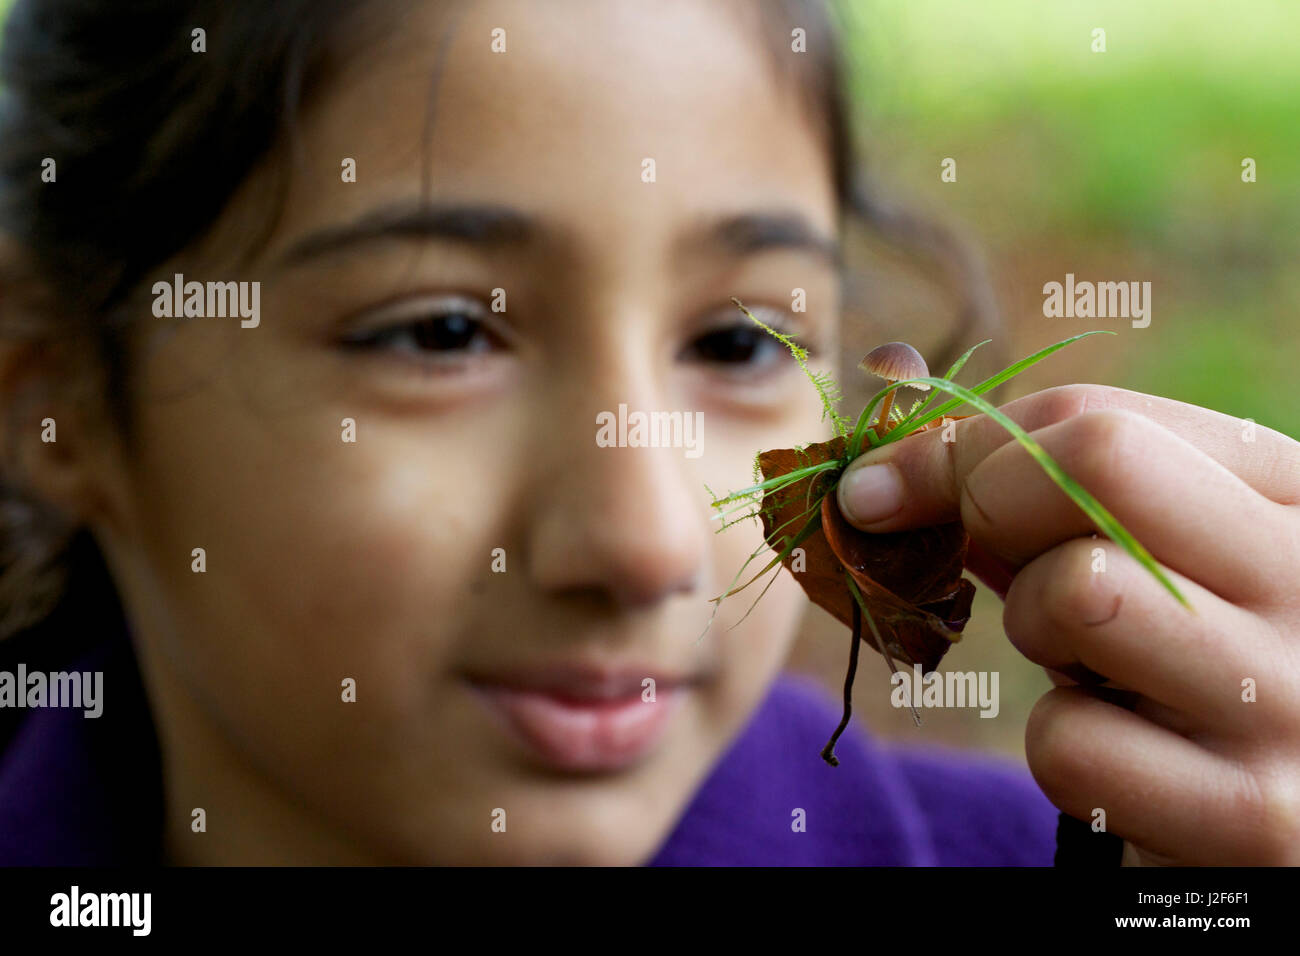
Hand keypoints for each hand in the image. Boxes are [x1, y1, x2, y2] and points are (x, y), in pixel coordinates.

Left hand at [836, 383, 1299, 864]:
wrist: (1265, 820)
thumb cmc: (1174, 661)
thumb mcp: (1136, 558)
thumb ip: (1036, 503)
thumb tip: (879, 485)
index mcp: (1292, 490)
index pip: (1095, 419)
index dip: (958, 448)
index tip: (879, 490)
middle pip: (1099, 464)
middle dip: (990, 506)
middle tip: (977, 560)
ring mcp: (1294, 697)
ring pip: (1075, 594)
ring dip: (1037, 635)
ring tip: (1092, 667)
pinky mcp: (1254, 816)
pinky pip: (1067, 744)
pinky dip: (1061, 750)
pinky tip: (1126, 762)